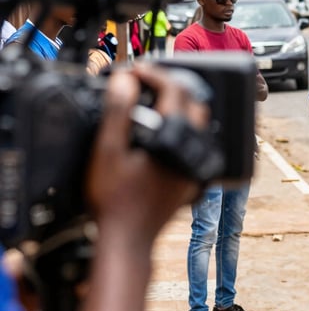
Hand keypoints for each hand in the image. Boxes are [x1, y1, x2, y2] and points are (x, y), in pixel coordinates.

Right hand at [85, 63, 208, 244]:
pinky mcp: (195, 178)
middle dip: (171, 86)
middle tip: (145, 83)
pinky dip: (184, 130)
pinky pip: (198, 144)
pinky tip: (165, 131)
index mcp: (175, 139)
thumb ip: (117, 112)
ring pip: (200, 123)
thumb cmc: (114, 199)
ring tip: (153, 102)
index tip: (136, 71)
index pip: (174, 91)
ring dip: (180, 107)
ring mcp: (198, 165)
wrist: (127, 239)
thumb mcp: (107, 150)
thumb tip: (125, 81)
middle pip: (194, 102)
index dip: (154, 74)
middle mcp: (194, 150)